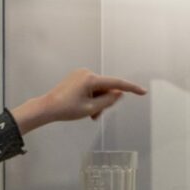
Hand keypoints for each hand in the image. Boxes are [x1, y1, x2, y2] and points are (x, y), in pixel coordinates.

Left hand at [11, 69, 146, 133]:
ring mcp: (81, 74)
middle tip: (95, 116)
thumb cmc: (67, 109)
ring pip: (99, 89)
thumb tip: (119, 93)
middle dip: (104, 102)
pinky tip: (84, 106)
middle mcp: (87, 73)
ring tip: (88, 114)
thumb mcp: (91, 109)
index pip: (116, 84)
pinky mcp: (77, 77)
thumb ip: (108, 100)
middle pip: (106, 88)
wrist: (47, 107)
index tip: (143, 92)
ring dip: (97, 101)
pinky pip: (91, 87)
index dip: (131, 88)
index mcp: (91, 79)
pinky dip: (91, 97)